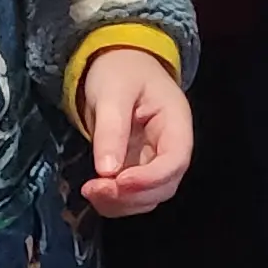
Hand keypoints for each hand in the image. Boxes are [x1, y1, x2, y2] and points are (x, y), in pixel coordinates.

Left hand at [77, 47, 193, 217]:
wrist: (117, 64)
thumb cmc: (120, 70)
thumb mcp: (113, 92)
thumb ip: (112, 130)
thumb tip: (107, 171)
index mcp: (176, 122)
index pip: (176, 160)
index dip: (151, 178)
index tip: (118, 182)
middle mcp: (172, 146)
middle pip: (164, 185)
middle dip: (131, 195)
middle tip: (95, 189)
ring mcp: (156, 160)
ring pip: (149, 197)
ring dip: (121, 203)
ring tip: (90, 190)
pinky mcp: (139, 168)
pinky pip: (133, 195)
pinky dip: (115, 201)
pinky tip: (94, 191)